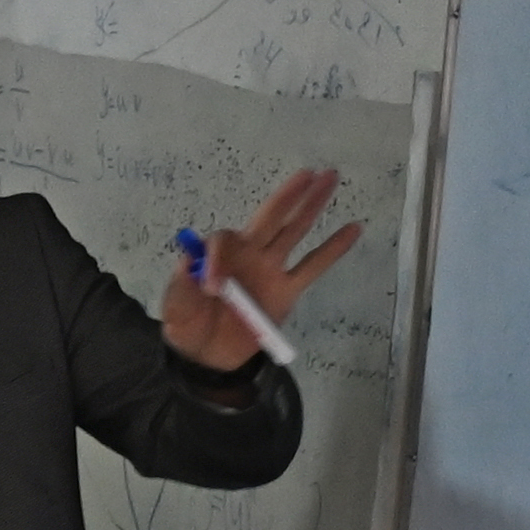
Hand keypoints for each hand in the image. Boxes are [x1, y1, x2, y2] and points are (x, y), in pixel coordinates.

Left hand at [162, 164, 360, 370]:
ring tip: (331, 177)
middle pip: (270, 217)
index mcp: (219, 256)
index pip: (226, 240)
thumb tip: (188, 260)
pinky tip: (354, 228)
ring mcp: (271, 270)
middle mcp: (248, 254)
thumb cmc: (188, 327)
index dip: (219, 257)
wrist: (208, 356)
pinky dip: (334, 248)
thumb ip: (180, 287)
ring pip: (295, 231)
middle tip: (309, 172)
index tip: (210, 288)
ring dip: (312, 205)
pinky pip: (313, 267)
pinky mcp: (287, 291)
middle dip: (288, 195)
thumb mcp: (176, 310)